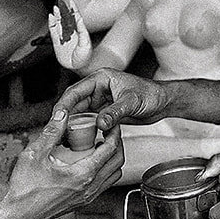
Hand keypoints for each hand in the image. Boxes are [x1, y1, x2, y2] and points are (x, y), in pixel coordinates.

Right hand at [5, 109, 123, 216]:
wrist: (16, 216)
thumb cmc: (23, 191)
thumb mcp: (34, 155)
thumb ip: (51, 133)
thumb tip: (62, 115)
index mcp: (83, 175)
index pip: (110, 149)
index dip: (114, 133)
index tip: (112, 124)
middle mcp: (90, 187)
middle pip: (118, 161)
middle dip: (117, 144)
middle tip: (109, 133)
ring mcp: (88, 197)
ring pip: (114, 174)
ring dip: (112, 158)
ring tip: (101, 147)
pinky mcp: (83, 202)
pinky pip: (105, 184)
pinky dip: (105, 171)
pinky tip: (91, 163)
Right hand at [49, 1, 91, 69]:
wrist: (78, 66)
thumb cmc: (85, 56)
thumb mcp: (86, 42)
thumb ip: (82, 30)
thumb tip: (79, 19)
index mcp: (79, 31)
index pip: (75, 17)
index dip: (73, 9)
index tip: (71, 1)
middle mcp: (71, 32)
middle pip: (66, 18)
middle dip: (63, 10)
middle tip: (61, 3)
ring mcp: (63, 36)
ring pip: (59, 23)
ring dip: (57, 16)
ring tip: (55, 9)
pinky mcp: (57, 41)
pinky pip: (53, 30)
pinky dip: (51, 23)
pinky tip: (51, 17)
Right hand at [54, 68, 169, 130]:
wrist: (163, 103)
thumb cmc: (152, 95)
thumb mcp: (132, 102)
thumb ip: (115, 112)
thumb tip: (100, 123)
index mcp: (101, 79)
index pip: (75, 91)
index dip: (64, 104)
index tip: (56, 117)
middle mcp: (98, 89)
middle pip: (74, 103)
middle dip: (65, 117)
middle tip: (58, 132)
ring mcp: (100, 101)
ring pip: (80, 113)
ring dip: (73, 125)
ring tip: (65, 138)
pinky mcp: (105, 112)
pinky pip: (89, 120)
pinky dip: (84, 129)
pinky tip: (79, 139)